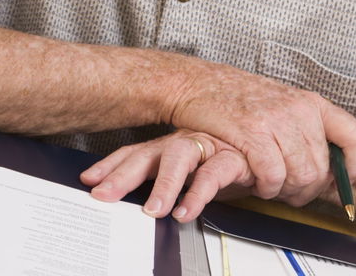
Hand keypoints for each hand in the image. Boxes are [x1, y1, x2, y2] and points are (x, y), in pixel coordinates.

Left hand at [81, 130, 254, 221]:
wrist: (267, 151)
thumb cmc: (222, 162)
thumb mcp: (189, 174)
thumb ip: (164, 184)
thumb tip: (133, 203)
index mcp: (168, 148)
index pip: (133, 153)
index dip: (110, 165)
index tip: (89, 180)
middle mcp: (183, 144)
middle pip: (147, 154)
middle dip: (122, 174)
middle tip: (104, 195)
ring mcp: (206, 147)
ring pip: (179, 158)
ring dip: (164, 185)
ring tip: (153, 210)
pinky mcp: (233, 156)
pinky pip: (214, 174)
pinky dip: (199, 194)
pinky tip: (187, 211)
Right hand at [163, 60, 355, 205]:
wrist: (197, 83)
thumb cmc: (236, 97)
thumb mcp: (281, 103)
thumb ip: (306, 128)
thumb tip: (331, 165)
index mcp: (310, 102)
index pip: (354, 136)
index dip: (354, 165)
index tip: (343, 179)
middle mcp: (298, 110)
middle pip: (322, 168)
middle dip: (306, 189)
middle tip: (289, 192)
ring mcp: (275, 121)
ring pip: (299, 175)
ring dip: (284, 191)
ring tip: (270, 186)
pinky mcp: (251, 134)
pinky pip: (272, 176)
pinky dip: (265, 188)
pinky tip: (256, 182)